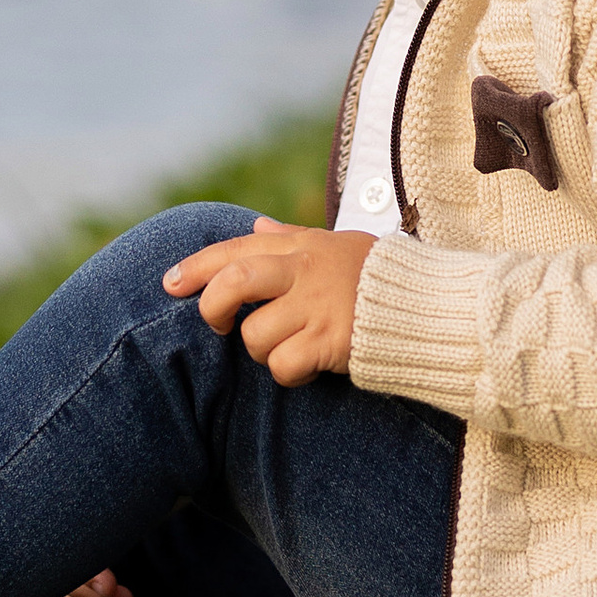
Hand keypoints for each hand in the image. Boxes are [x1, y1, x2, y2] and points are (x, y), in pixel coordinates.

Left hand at [163, 215, 374, 385]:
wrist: (426, 304)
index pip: (237, 249)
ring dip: (261, 350)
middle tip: (214, 325)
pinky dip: (288, 373)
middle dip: (212, 305)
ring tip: (287, 347)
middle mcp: (304, 271)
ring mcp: (317, 306)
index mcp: (300, 246)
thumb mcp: (332, 244)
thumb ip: (289, 237)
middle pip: (235, 281)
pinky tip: (308, 366)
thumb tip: (256, 223)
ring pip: (255, 336)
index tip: (169, 282)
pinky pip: (283, 365)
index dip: (197, 266)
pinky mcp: (331, 340)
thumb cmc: (373, 275)